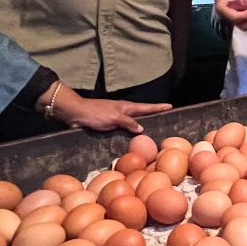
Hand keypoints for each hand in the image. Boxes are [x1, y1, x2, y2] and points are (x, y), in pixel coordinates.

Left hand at [48, 84, 170, 133]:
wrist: (76, 113)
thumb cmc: (96, 113)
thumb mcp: (114, 117)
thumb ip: (128, 123)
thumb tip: (142, 128)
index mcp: (126, 107)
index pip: (146, 107)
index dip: (158, 107)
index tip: (170, 106)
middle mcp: (122, 112)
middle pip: (141, 113)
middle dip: (152, 115)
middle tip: (164, 119)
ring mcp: (115, 118)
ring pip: (132, 122)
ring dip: (141, 125)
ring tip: (151, 131)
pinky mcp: (108, 125)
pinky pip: (123, 129)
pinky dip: (129, 132)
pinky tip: (131, 139)